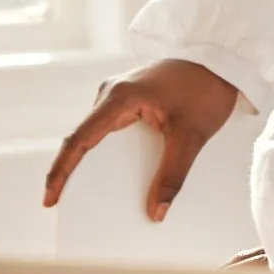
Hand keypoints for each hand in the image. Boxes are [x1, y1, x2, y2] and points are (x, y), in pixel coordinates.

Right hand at [43, 59, 241, 220]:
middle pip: (84, 140)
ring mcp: (119, 95)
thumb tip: (157, 212)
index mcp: (119, 97)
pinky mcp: (130, 100)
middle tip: (71, 207)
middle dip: (76, 173)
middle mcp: (111, 94)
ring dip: (96, 164)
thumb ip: (174, 174)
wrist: (222, 61)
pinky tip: (123, 177)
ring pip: (98, 136)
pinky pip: (113, 131)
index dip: (61, 172)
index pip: (79, 140)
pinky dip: (113, 154)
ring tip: (97, 198)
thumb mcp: (192, 136)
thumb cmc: (206, 91)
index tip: (50, 199)